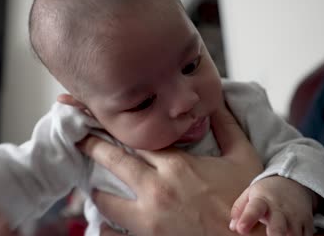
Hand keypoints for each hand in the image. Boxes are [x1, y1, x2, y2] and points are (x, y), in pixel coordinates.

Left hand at [77, 103, 265, 235]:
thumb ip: (226, 126)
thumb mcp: (243, 157)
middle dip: (91, 146)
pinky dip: (106, 226)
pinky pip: (114, 232)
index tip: (96, 115)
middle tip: (77, 138)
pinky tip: (103, 220)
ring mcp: (149, 217)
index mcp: (178, 165)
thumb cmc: (247, 201)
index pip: (136, 137)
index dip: (114, 124)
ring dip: (96, 188)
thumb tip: (214, 101)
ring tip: (90, 182)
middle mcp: (157, 189)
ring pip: (107, 199)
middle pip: (113, 161)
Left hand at [230, 176, 315, 235]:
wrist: (293, 183)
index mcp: (262, 201)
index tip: (241, 228)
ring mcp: (295, 216)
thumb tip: (233, 227)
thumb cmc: (266, 194)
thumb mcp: (250, 194)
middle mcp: (280, 209)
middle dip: (276, 234)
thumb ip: (239, 209)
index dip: (247, 218)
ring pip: (294, 234)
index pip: (254, 209)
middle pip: (278, 226)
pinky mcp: (307, 223)